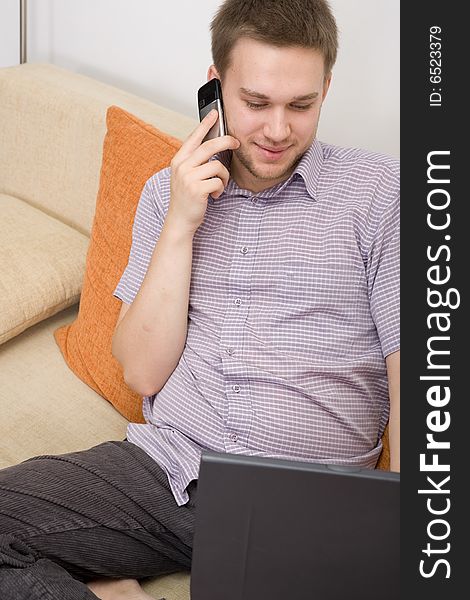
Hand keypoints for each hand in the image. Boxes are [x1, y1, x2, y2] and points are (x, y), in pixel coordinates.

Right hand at [167, 109, 239, 233]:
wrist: (180, 221)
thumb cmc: (186, 199)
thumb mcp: (186, 176)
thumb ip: (195, 162)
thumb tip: (215, 146)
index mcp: (179, 161)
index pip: (194, 137)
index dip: (205, 124)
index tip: (214, 113)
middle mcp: (182, 167)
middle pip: (209, 146)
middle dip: (226, 141)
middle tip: (236, 142)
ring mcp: (188, 178)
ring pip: (217, 166)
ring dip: (223, 177)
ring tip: (218, 186)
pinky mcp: (197, 189)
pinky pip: (219, 181)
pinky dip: (220, 189)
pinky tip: (214, 195)